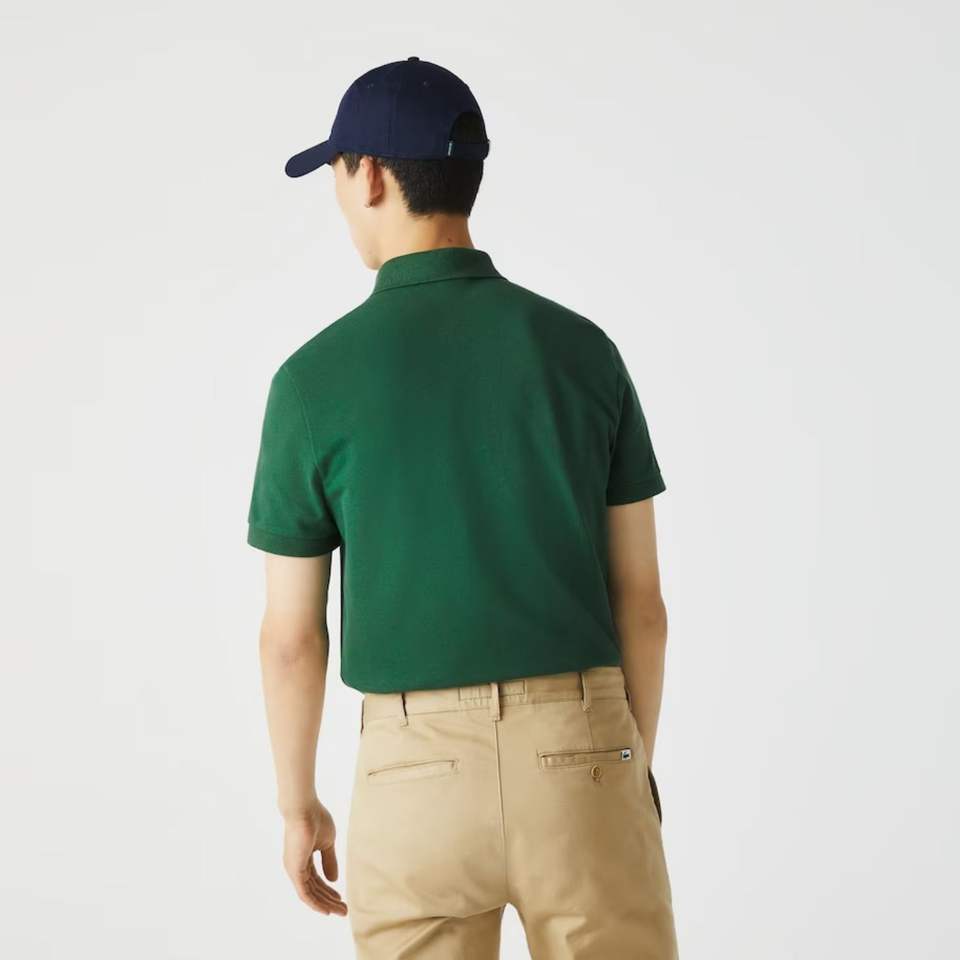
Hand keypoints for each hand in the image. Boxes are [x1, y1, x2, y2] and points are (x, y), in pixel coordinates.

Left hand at [282, 798, 347, 915]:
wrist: (304, 809)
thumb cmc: (315, 819)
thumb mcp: (327, 843)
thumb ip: (329, 861)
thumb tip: (334, 880)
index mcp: (304, 858)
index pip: (316, 879)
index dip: (329, 890)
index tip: (341, 897)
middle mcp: (297, 866)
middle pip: (314, 889)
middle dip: (329, 900)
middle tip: (344, 909)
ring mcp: (294, 869)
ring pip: (310, 894)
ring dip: (326, 904)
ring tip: (341, 911)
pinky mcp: (294, 871)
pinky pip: (305, 893)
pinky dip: (315, 903)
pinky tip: (326, 911)